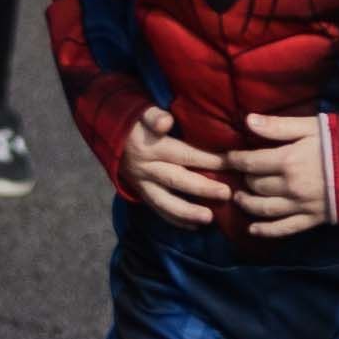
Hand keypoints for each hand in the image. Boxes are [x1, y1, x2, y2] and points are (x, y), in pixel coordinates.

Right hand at [118, 105, 232, 227]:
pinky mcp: (140, 193)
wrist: (106, 134)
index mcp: (151, 148)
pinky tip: (193, 226)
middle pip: (177, 181)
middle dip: (203, 189)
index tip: (231, 163)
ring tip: (209, 219)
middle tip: (227, 194)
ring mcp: (142, 184)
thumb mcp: (141, 112)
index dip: (208, 160)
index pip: (184, 155)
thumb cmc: (133, 121)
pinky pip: (157, 209)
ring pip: (165, 202)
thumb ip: (153, 116)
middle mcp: (146, 169)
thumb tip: (166, 121)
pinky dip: (175, 219)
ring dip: (187, 212)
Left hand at [218, 111, 338, 238]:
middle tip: (240, 175)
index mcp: (287, 161)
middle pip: (255, 186)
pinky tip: (252, 229)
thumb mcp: (310, 126)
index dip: (234, 160)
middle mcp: (289, 187)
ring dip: (248, 204)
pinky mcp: (311, 219)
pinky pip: (283, 229)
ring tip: (240, 198)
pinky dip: (265, 231)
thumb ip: (278, 126)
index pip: (250, 163)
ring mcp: (300, 206)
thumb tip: (247, 121)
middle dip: (244, 179)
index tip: (226, 158)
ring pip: (264, 209)